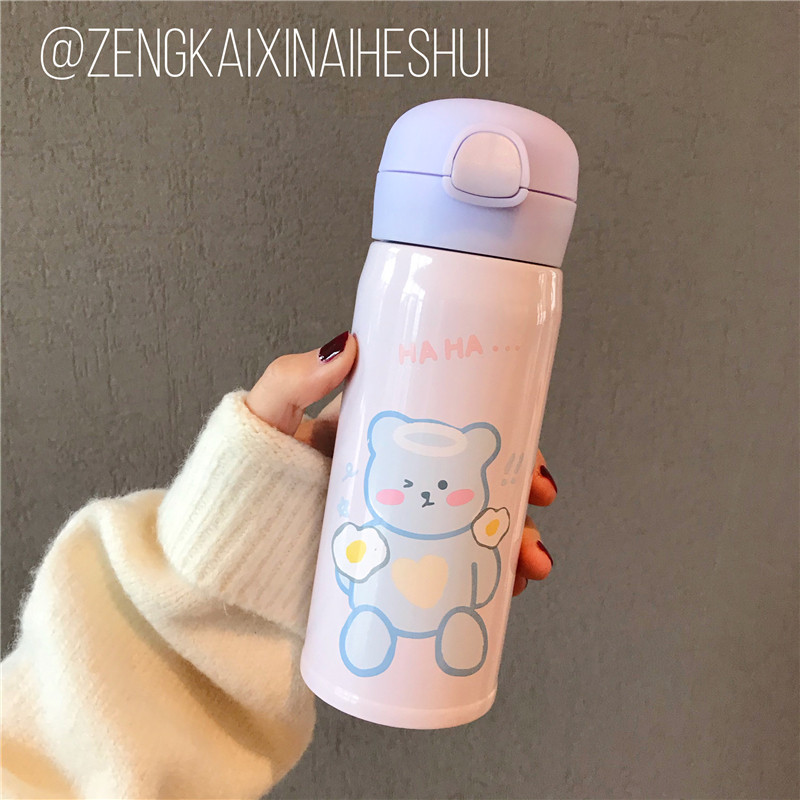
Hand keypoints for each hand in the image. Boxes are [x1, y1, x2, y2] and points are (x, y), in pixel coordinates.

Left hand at [247, 331, 556, 597]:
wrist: (222, 562)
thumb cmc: (241, 482)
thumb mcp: (265, 419)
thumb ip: (292, 380)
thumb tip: (346, 344)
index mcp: (381, 440)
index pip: (452, 435)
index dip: (500, 446)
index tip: (530, 463)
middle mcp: (397, 483)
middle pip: (473, 487)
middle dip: (516, 504)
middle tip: (534, 521)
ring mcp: (396, 530)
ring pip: (467, 533)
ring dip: (510, 547)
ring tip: (525, 570)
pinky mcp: (391, 571)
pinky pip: (444, 574)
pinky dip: (480, 582)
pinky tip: (503, 594)